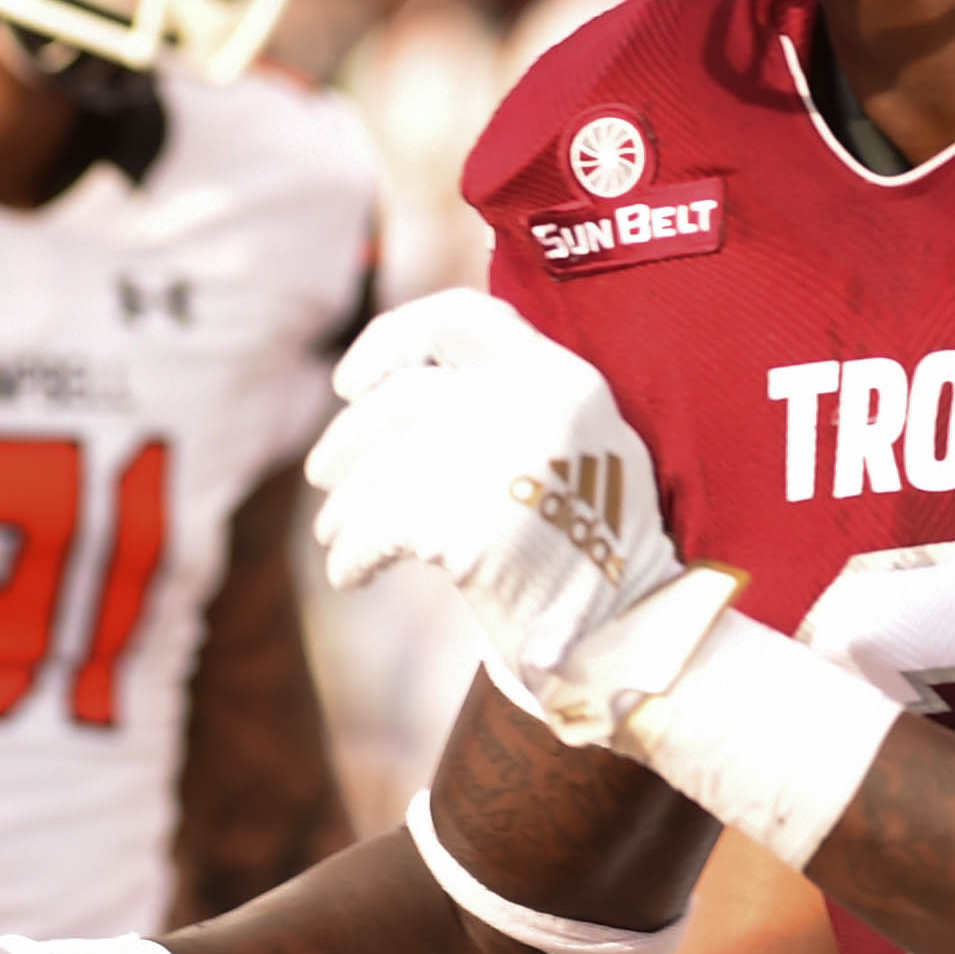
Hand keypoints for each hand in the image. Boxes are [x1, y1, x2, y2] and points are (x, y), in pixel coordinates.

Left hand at [309, 294, 714, 740]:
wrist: (632, 636)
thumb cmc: (588, 541)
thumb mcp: (578, 441)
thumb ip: (509, 397)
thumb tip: (391, 381)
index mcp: (563, 377)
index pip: (459, 317)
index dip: (391, 340)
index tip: (348, 384)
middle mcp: (537, 407)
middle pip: (404, 398)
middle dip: (348, 439)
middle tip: (322, 475)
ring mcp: (506, 466)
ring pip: (384, 468)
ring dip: (344, 506)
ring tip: (336, 534)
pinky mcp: (475, 531)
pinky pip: (380, 528)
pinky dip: (353, 552)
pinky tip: (351, 574)